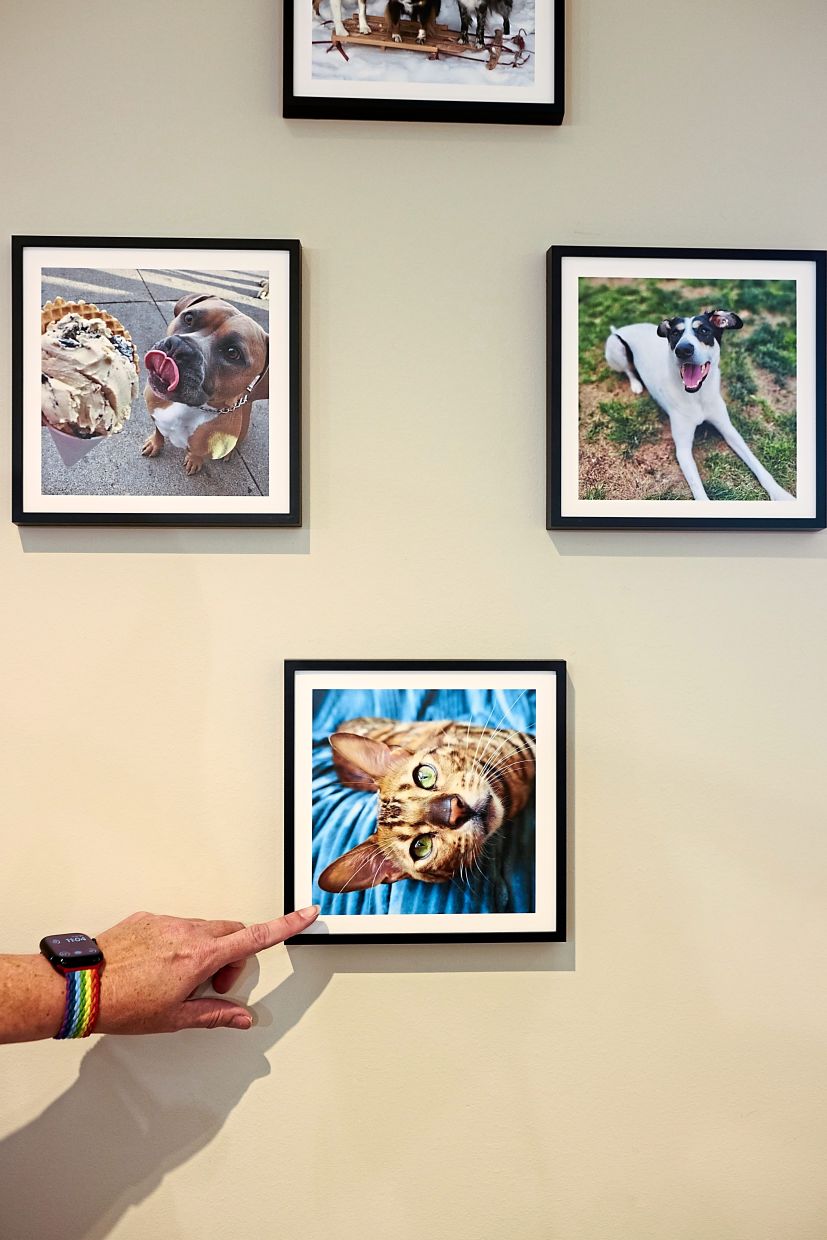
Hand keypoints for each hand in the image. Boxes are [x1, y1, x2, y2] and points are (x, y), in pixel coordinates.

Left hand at [94, 906, 318, 1034]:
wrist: (80, 987)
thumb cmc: (122, 1004)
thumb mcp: (174, 1018)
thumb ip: (214, 1014)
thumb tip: (241, 1019)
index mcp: (200, 956)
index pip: (255, 938)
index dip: (286, 925)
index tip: (306, 913)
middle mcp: (187, 932)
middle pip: (231, 932)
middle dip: (233, 956)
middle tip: (213, 985)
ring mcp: (166, 922)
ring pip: (203, 929)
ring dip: (204, 951)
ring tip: (177, 980)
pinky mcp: (147, 918)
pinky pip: (176, 926)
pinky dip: (178, 944)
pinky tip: (157, 968)